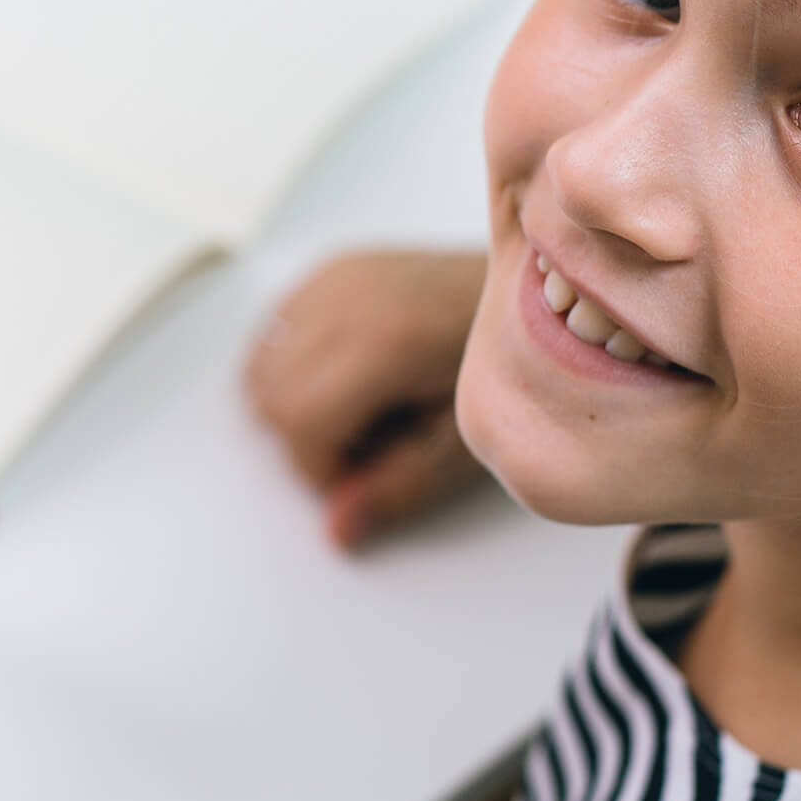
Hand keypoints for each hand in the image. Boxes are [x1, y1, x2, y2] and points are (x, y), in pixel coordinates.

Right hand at [245, 248, 488, 549]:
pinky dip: (292, 368)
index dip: (323, 470)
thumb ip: (398, 487)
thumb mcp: (465, 445)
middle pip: (269, 396)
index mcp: (384, 342)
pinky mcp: (333, 268)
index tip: (371, 473)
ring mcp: (336, 277)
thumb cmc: (514, 371)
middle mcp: (348, 298)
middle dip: (306, 441)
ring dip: (293, 406)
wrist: (541, 297)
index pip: (298, 422)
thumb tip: (335, 532)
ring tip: (363, 408)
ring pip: (259, 367)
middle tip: (374, 441)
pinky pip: (273, 332)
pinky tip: (350, 377)